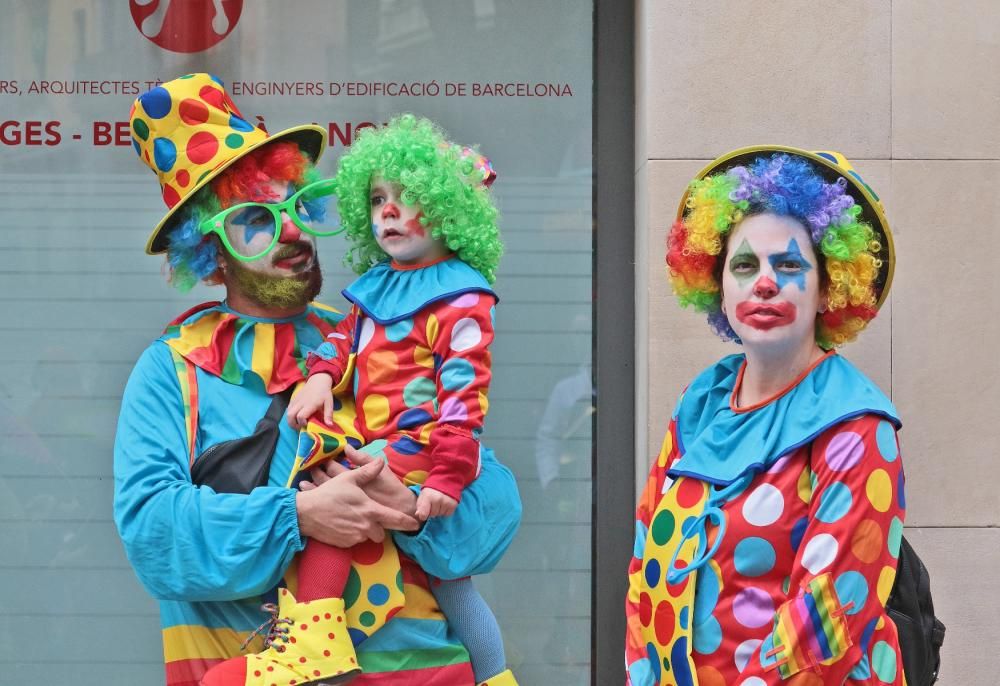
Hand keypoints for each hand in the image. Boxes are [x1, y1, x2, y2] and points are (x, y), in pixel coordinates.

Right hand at [287, 373, 333, 427]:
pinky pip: (288, 408)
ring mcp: (296, 400)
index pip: (300, 416)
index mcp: (310, 404)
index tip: (308, 424)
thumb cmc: (324, 392)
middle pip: (290, 415)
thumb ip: (328, 414)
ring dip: (290, 420)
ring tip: (297, 423)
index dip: (302, 423)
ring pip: (287, 412)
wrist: (318, 380)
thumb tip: (329, 425)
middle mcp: (300, 403)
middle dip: (293, 424)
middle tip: (299, 427)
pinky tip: (296, 416)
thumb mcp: (329, 403)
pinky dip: (290, 414)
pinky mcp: (293, 399)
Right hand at [295, 459, 418, 546]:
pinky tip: (344, 524)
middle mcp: (366, 527)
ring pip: (368, 537)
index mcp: (371, 511)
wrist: (306, 513)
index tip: (416, 525)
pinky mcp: (344, 545)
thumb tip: (380, 461)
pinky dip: (353, 534)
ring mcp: (355, 537)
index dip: (407, 523)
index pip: (395, 520)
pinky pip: (355, 541)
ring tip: (353, 518)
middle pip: (381, 533)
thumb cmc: (329, 494)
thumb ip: (367, 471)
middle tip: (370, 517)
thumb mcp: (348, 479)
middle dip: (379, 527)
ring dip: (365, 530)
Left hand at [415, 487, 457, 520]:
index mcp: (427, 497)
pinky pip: (447, 514)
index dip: (423, 515)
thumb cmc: (431, 491)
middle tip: (432, 504)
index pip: (423, 514)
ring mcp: (446, 502)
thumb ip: (419, 506)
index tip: (423, 513)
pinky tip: (444, 505)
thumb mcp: (422, 496)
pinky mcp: (453, 504)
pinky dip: (445, 511)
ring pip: (440, 515)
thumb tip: (418, 515)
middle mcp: (437, 500)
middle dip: (431, 511)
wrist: (445, 481)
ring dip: (439, 511)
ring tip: (439, 503)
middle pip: (432, 515)